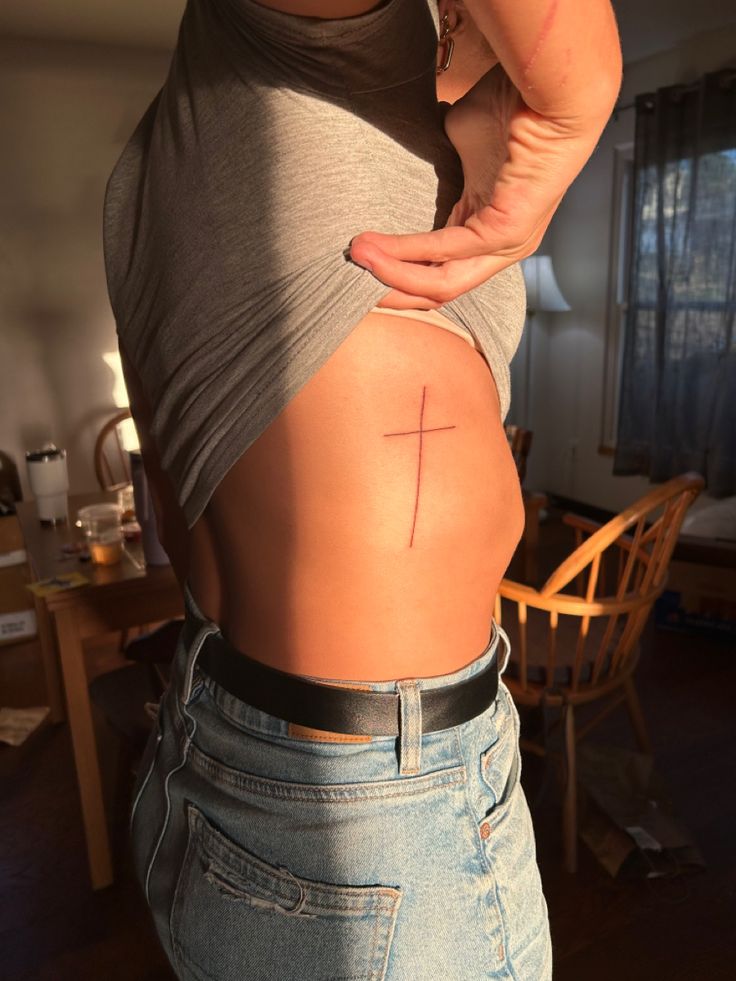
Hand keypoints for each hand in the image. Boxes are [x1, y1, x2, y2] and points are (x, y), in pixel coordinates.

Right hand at [350, 72, 607, 308]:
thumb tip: (414, 158)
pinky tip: (377, 249)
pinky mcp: (507, 232)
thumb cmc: (512, 108)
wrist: (549, 87)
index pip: (440, 273)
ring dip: (392, 274)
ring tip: (356, 260)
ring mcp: (507, 245)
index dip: (400, 275)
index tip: (363, 267)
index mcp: (489, 230)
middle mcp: (501, 248)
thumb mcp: (461, 144)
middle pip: (439, 291)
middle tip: (354, 284)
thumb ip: (439, 169)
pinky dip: (407, 253)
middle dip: (393, 291)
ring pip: (441, 283)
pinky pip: (447, 252)